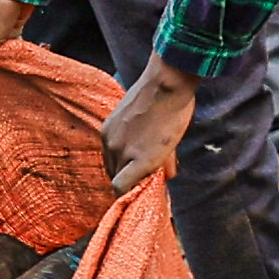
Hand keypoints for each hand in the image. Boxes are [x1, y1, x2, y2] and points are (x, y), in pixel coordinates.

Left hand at [98, 58, 197, 206]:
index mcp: (108, 132)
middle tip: (148, 182)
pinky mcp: (138, 161)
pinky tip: (147, 193)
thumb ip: (154, 147)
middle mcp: (109, 144)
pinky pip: (123, 187)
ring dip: (135, 186)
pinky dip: (132, 193)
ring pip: (119, 182)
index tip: (137, 175)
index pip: (112, 161)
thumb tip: (169, 174)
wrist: (166, 84)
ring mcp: (121, 152)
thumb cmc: (163, 93)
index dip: (125, 171)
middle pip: (114, 173)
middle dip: (130, 179)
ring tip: (152, 184)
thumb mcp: (148, 120)